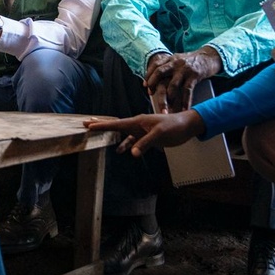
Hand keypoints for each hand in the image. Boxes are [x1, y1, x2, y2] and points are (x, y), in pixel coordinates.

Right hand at [84, 110, 205, 156]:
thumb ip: (145, 143)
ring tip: (101, 140)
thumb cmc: (173, 126)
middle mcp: (138, 125)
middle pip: (116, 126)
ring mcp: (142, 132)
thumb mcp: (159, 134)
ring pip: (124, 135)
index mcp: (138, 121)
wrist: (186, 127)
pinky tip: (122, 151)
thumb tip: (132, 153)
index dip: (103, 125)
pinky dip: (127, 145)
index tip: (89, 125)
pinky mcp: (148, 138)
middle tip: (88, 125)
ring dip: (113, 137)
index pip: (117, 123)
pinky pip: (134, 142)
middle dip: (102, 126)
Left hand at [145, 47, 222, 111]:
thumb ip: (169, 68)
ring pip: (173, 85)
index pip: (156, 65)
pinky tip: (184, 109)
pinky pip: (187, 91)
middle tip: (151, 94)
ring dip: (168, 98)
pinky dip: (185, 102)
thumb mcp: (178, 60)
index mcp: (171, 58)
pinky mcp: (194, 76)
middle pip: (160, 73)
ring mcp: (185, 69)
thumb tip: (158, 85)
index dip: (149, 75)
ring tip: (167, 108)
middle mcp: (176, 63)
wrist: (209, 56)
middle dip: (153, 84)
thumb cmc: (192, 62)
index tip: (145, 86)